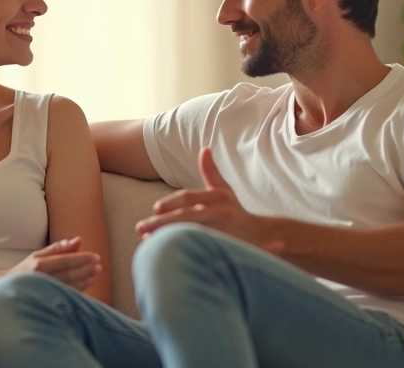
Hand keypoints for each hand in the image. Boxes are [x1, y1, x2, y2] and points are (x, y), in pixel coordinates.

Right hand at [7, 237, 101, 291]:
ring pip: (70, 287)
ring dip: (86, 281)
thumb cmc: (24, 271)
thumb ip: (59, 248)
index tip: (96, 257)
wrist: (5, 290)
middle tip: (99, 267)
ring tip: (96, 275)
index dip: (83, 259)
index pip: (66, 261)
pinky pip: (66, 296)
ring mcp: (44, 292)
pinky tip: (87, 286)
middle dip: (87, 270)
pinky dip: (78, 292)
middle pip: (70, 274)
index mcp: (40, 265)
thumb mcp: (38, 256)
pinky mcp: (46, 302)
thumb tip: (79, 240)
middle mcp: (42, 279)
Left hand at [136, 148, 273, 249]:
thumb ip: (211, 172)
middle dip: (161, 222)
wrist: (263, 235)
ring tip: (147, 241)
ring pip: (190, 234)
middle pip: (186, 216)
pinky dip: (181, 250)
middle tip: (140, 227)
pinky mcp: (225, 248)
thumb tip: (205, 149)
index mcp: (217, 196)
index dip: (171, 202)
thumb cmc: (235, 212)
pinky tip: (166, 253)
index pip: (189, 197)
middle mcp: (221, 212)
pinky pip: (199, 249)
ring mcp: (224, 232)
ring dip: (167, 238)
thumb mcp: (224, 190)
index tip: (155, 208)